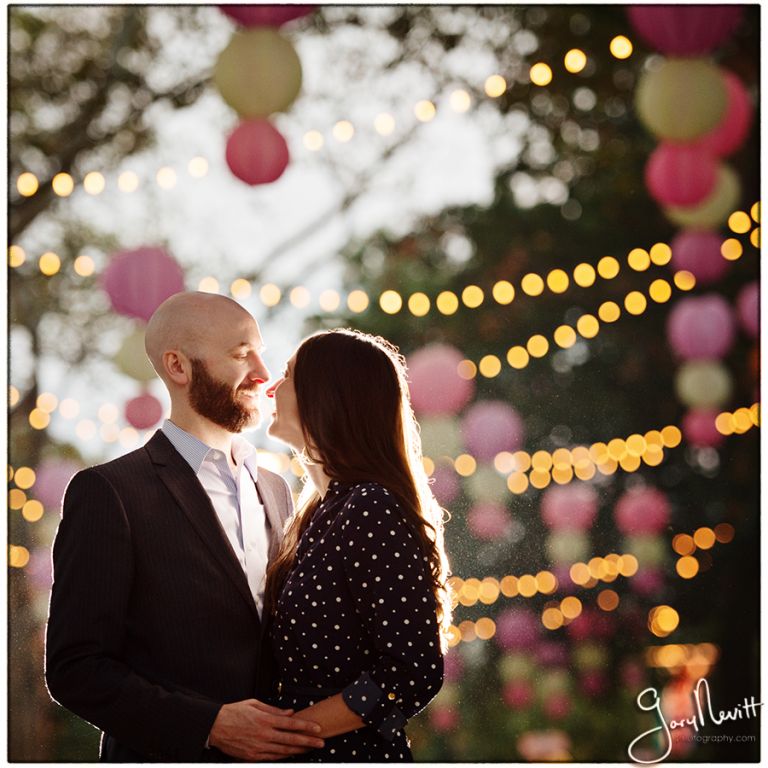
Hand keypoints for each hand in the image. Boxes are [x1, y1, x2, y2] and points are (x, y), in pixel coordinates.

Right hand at [208, 698, 324, 760]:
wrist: (215, 727)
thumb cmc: (235, 712)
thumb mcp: (255, 704)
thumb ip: (274, 709)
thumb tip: (290, 713)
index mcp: (265, 719)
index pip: (291, 724)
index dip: (306, 726)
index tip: (317, 728)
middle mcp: (264, 734)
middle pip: (291, 739)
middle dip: (308, 741)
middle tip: (320, 742)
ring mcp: (258, 747)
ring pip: (283, 751)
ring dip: (298, 750)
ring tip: (310, 749)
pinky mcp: (252, 757)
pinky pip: (272, 758)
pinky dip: (284, 756)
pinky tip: (292, 754)